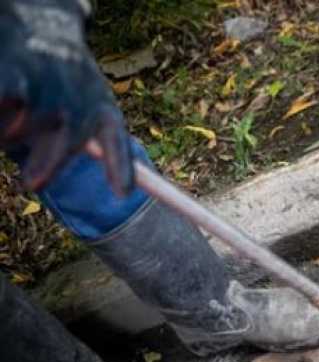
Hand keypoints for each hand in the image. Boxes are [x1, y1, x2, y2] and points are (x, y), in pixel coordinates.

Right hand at [0, 0, 133, 194]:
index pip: (117, 143)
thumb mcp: (97, 112)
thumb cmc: (73, 87)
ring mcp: (47, 87)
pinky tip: (5, 101)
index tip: (123, 193)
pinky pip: (4, 104)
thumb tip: (124, 193)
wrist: (46, 29)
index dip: (120, 169)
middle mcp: (79, 100)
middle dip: (46, 166)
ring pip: (19, 131)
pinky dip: (0, 112)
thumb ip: (108, 152)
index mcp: (105, 112)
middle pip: (60, 146)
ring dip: (10, 134)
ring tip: (15, 115)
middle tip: (33, 182)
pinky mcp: (13, 77)